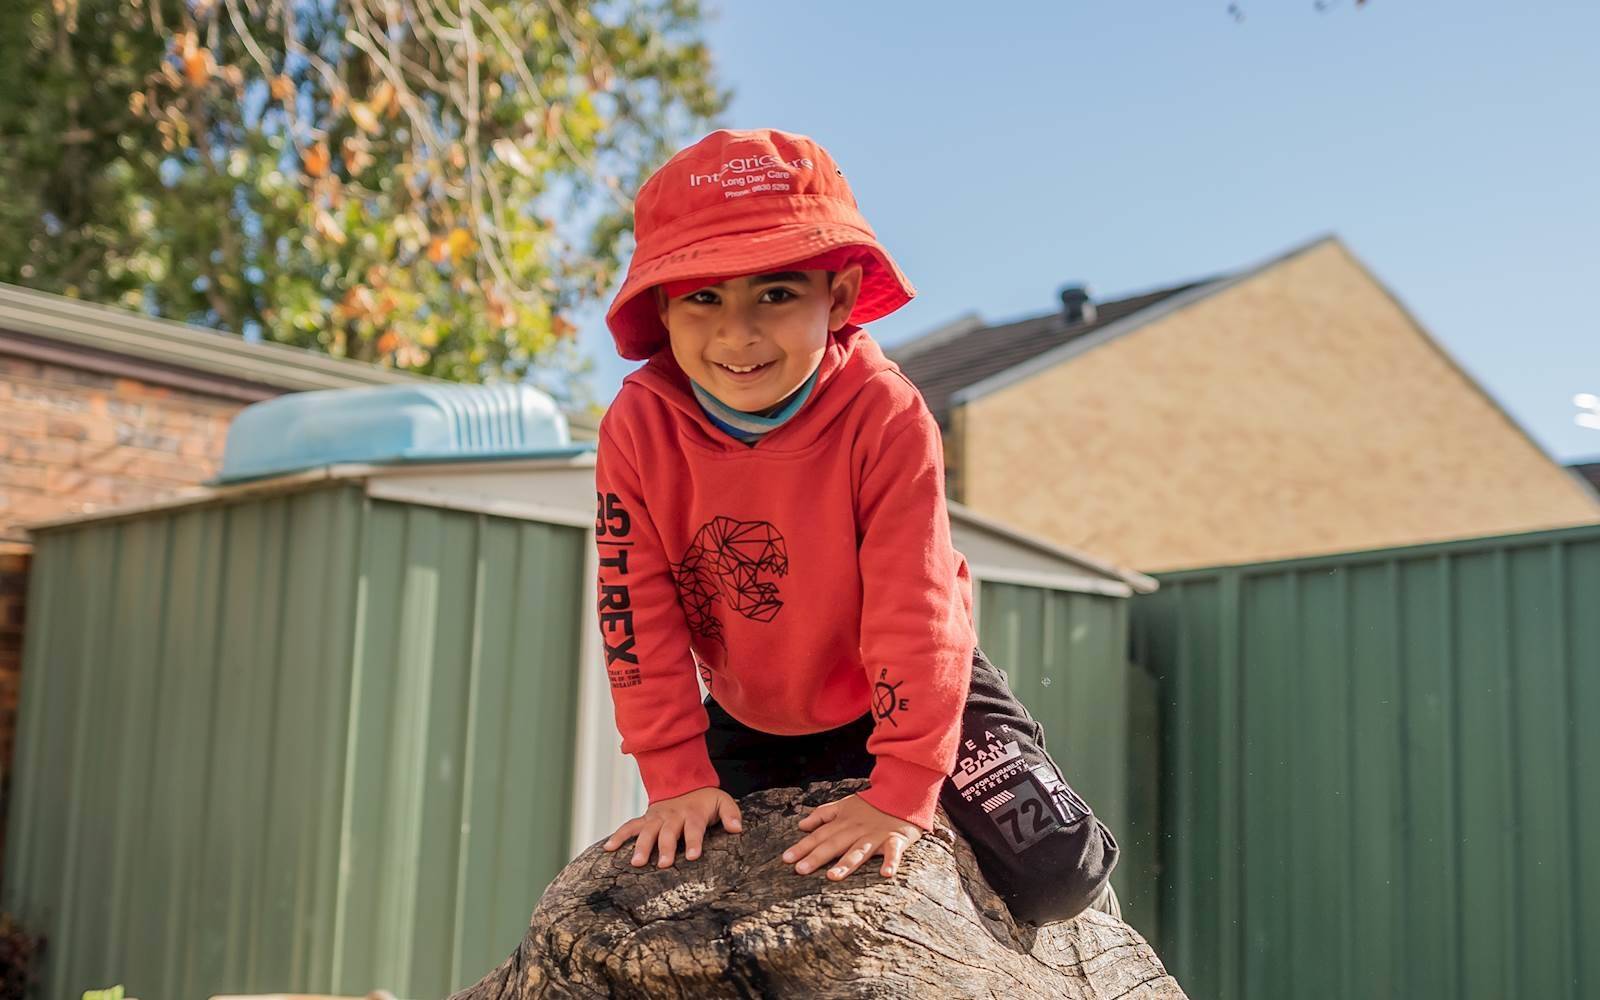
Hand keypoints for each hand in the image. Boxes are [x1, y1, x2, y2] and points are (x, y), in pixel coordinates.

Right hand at [601, 786, 741, 868]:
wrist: (684, 784)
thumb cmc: (706, 801)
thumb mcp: (723, 802)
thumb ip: (731, 815)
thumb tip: (737, 828)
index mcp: (692, 814)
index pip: (694, 828)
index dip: (694, 841)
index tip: (693, 855)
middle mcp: (672, 816)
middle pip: (668, 832)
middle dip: (666, 847)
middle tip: (664, 864)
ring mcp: (657, 817)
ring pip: (647, 831)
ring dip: (642, 846)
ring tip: (637, 863)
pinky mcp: (645, 819)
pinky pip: (629, 826)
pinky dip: (619, 836)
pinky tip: (608, 848)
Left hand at [782, 793, 921, 879]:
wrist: (904, 793)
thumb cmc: (872, 804)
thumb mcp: (845, 805)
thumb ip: (823, 815)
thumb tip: (801, 825)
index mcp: (844, 822)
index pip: (820, 835)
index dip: (803, 846)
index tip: (786, 859)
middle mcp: (857, 829)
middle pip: (834, 844)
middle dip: (817, 856)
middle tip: (800, 870)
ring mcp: (876, 835)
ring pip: (859, 851)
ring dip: (846, 863)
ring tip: (832, 876)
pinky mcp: (896, 840)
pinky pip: (894, 852)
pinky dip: (891, 862)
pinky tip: (886, 874)